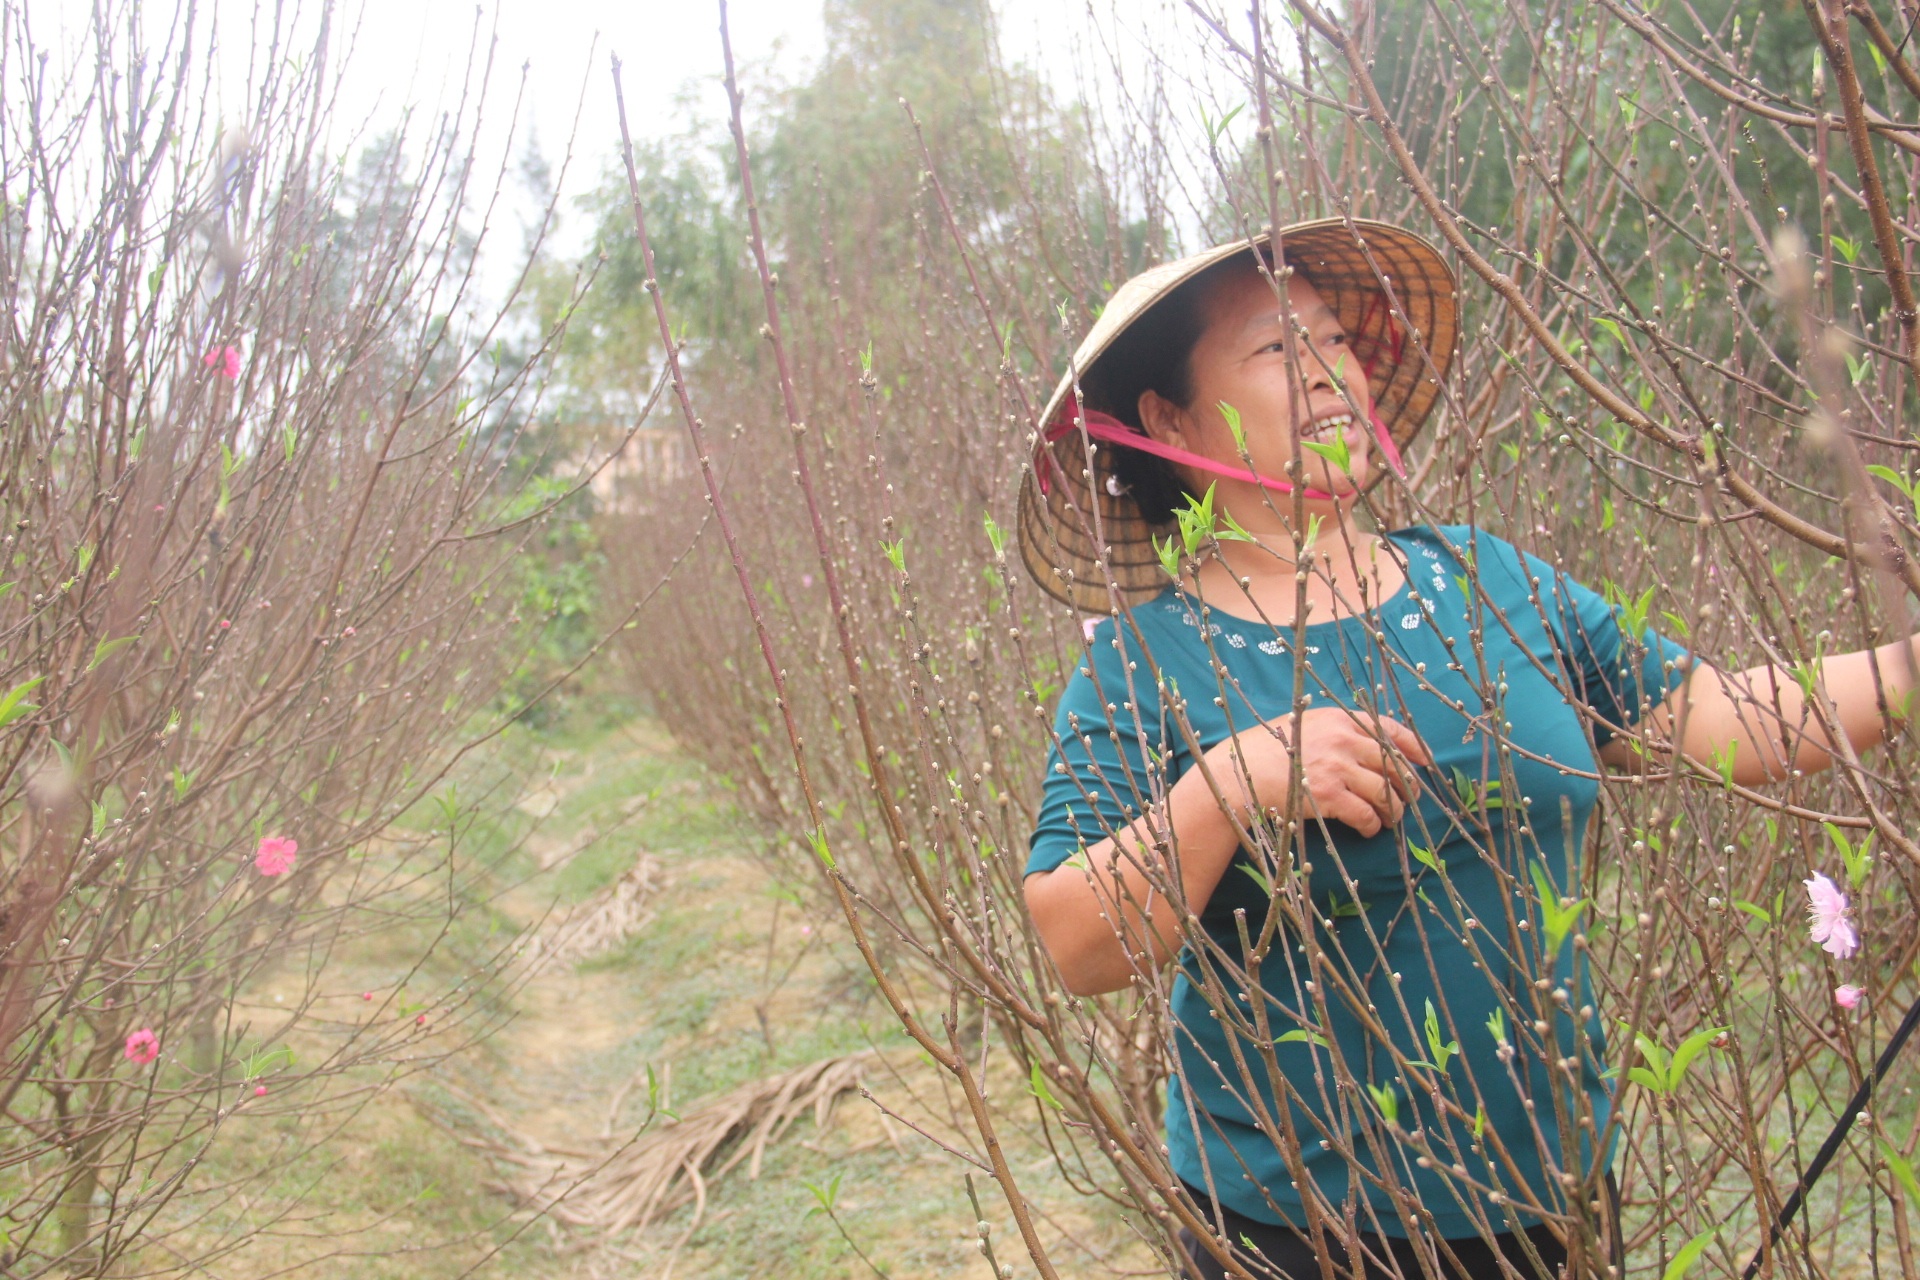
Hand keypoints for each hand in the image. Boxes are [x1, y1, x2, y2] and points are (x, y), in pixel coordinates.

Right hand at [1202, 707, 1429, 836]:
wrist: (1237, 774)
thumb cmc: (1267, 751)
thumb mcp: (1303, 725)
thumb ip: (1336, 730)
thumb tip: (1370, 747)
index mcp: (1338, 718)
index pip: (1388, 728)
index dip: (1413, 746)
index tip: (1426, 760)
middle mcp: (1343, 740)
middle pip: (1394, 763)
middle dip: (1408, 784)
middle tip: (1409, 798)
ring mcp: (1337, 768)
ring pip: (1386, 791)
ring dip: (1394, 809)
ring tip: (1391, 819)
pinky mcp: (1329, 796)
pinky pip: (1367, 814)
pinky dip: (1373, 825)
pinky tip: (1369, 829)